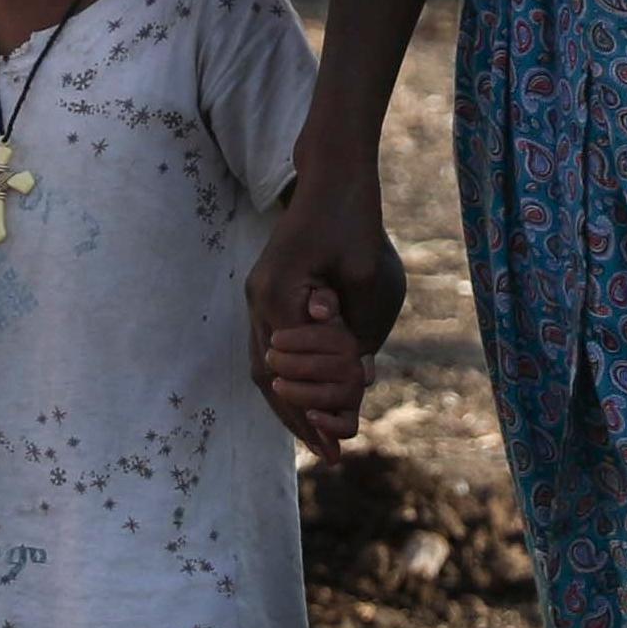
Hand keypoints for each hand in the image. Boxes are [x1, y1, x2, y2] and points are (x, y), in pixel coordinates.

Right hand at [247, 163, 403, 454]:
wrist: (332, 172)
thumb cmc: (352, 218)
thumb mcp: (366, 275)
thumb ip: (356, 329)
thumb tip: (358, 376)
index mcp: (279, 296)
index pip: (292, 373)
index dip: (314, 412)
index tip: (339, 446)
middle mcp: (260, 299)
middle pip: (268, 376)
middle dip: (298, 419)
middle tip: (331, 455)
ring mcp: (260, 294)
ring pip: (266, 365)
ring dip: (292, 401)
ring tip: (322, 435)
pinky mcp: (269, 290)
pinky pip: (275, 346)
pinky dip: (293, 376)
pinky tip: (317, 392)